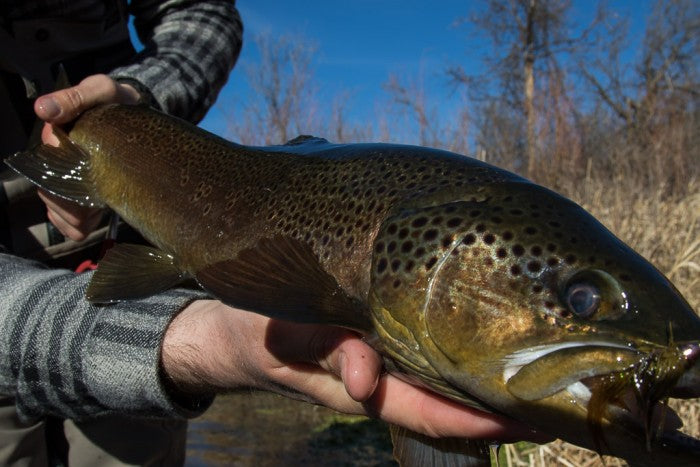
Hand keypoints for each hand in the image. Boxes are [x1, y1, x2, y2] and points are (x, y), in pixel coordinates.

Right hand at [34, 74, 141, 240]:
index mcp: (57, 135)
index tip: (82, 190)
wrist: (136, 112)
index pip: (49, 163)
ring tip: (89, 224)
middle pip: (51, 189)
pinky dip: (74, 226)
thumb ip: (76, 97)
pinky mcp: (82, 189)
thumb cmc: (117, 101)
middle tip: (88, 216)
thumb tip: (43, 110)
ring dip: (70, 219)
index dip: (61, 181)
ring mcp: (70, 175)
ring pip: (57, 204)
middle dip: (67, 206)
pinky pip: (67, 214)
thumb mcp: (101, 92)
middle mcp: (58, 156)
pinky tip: (86, 228)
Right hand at [162, 300, 550, 442]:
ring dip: (486, 378)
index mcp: (360, 386)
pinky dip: (457, 349)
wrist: (231, 325)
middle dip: (500, 404)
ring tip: (540, 369)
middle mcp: (380, 377)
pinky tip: (485, 336)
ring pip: (441, 378)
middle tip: (559, 396)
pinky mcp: (377, 335)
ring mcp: (380, 358)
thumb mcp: (282, 339)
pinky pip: (424, 349)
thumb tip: (366, 378)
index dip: (479, 423)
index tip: (529, 421)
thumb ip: (321, 352)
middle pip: (450, 402)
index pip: (431, 414)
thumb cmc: (256, 331)